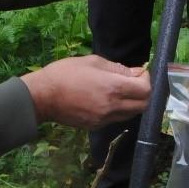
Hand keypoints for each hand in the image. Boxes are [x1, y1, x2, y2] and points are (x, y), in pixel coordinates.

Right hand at [20, 55, 148, 128]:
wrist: (43, 96)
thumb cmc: (66, 73)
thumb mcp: (93, 62)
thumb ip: (117, 68)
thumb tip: (135, 72)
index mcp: (114, 87)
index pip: (145, 89)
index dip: (145, 79)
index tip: (138, 72)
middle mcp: (113, 106)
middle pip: (143, 105)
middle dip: (143, 92)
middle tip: (133, 82)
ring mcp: (105, 119)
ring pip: (131, 114)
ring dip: (132, 102)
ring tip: (120, 90)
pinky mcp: (96, 125)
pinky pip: (116, 119)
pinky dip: (118, 109)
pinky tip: (107, 99)